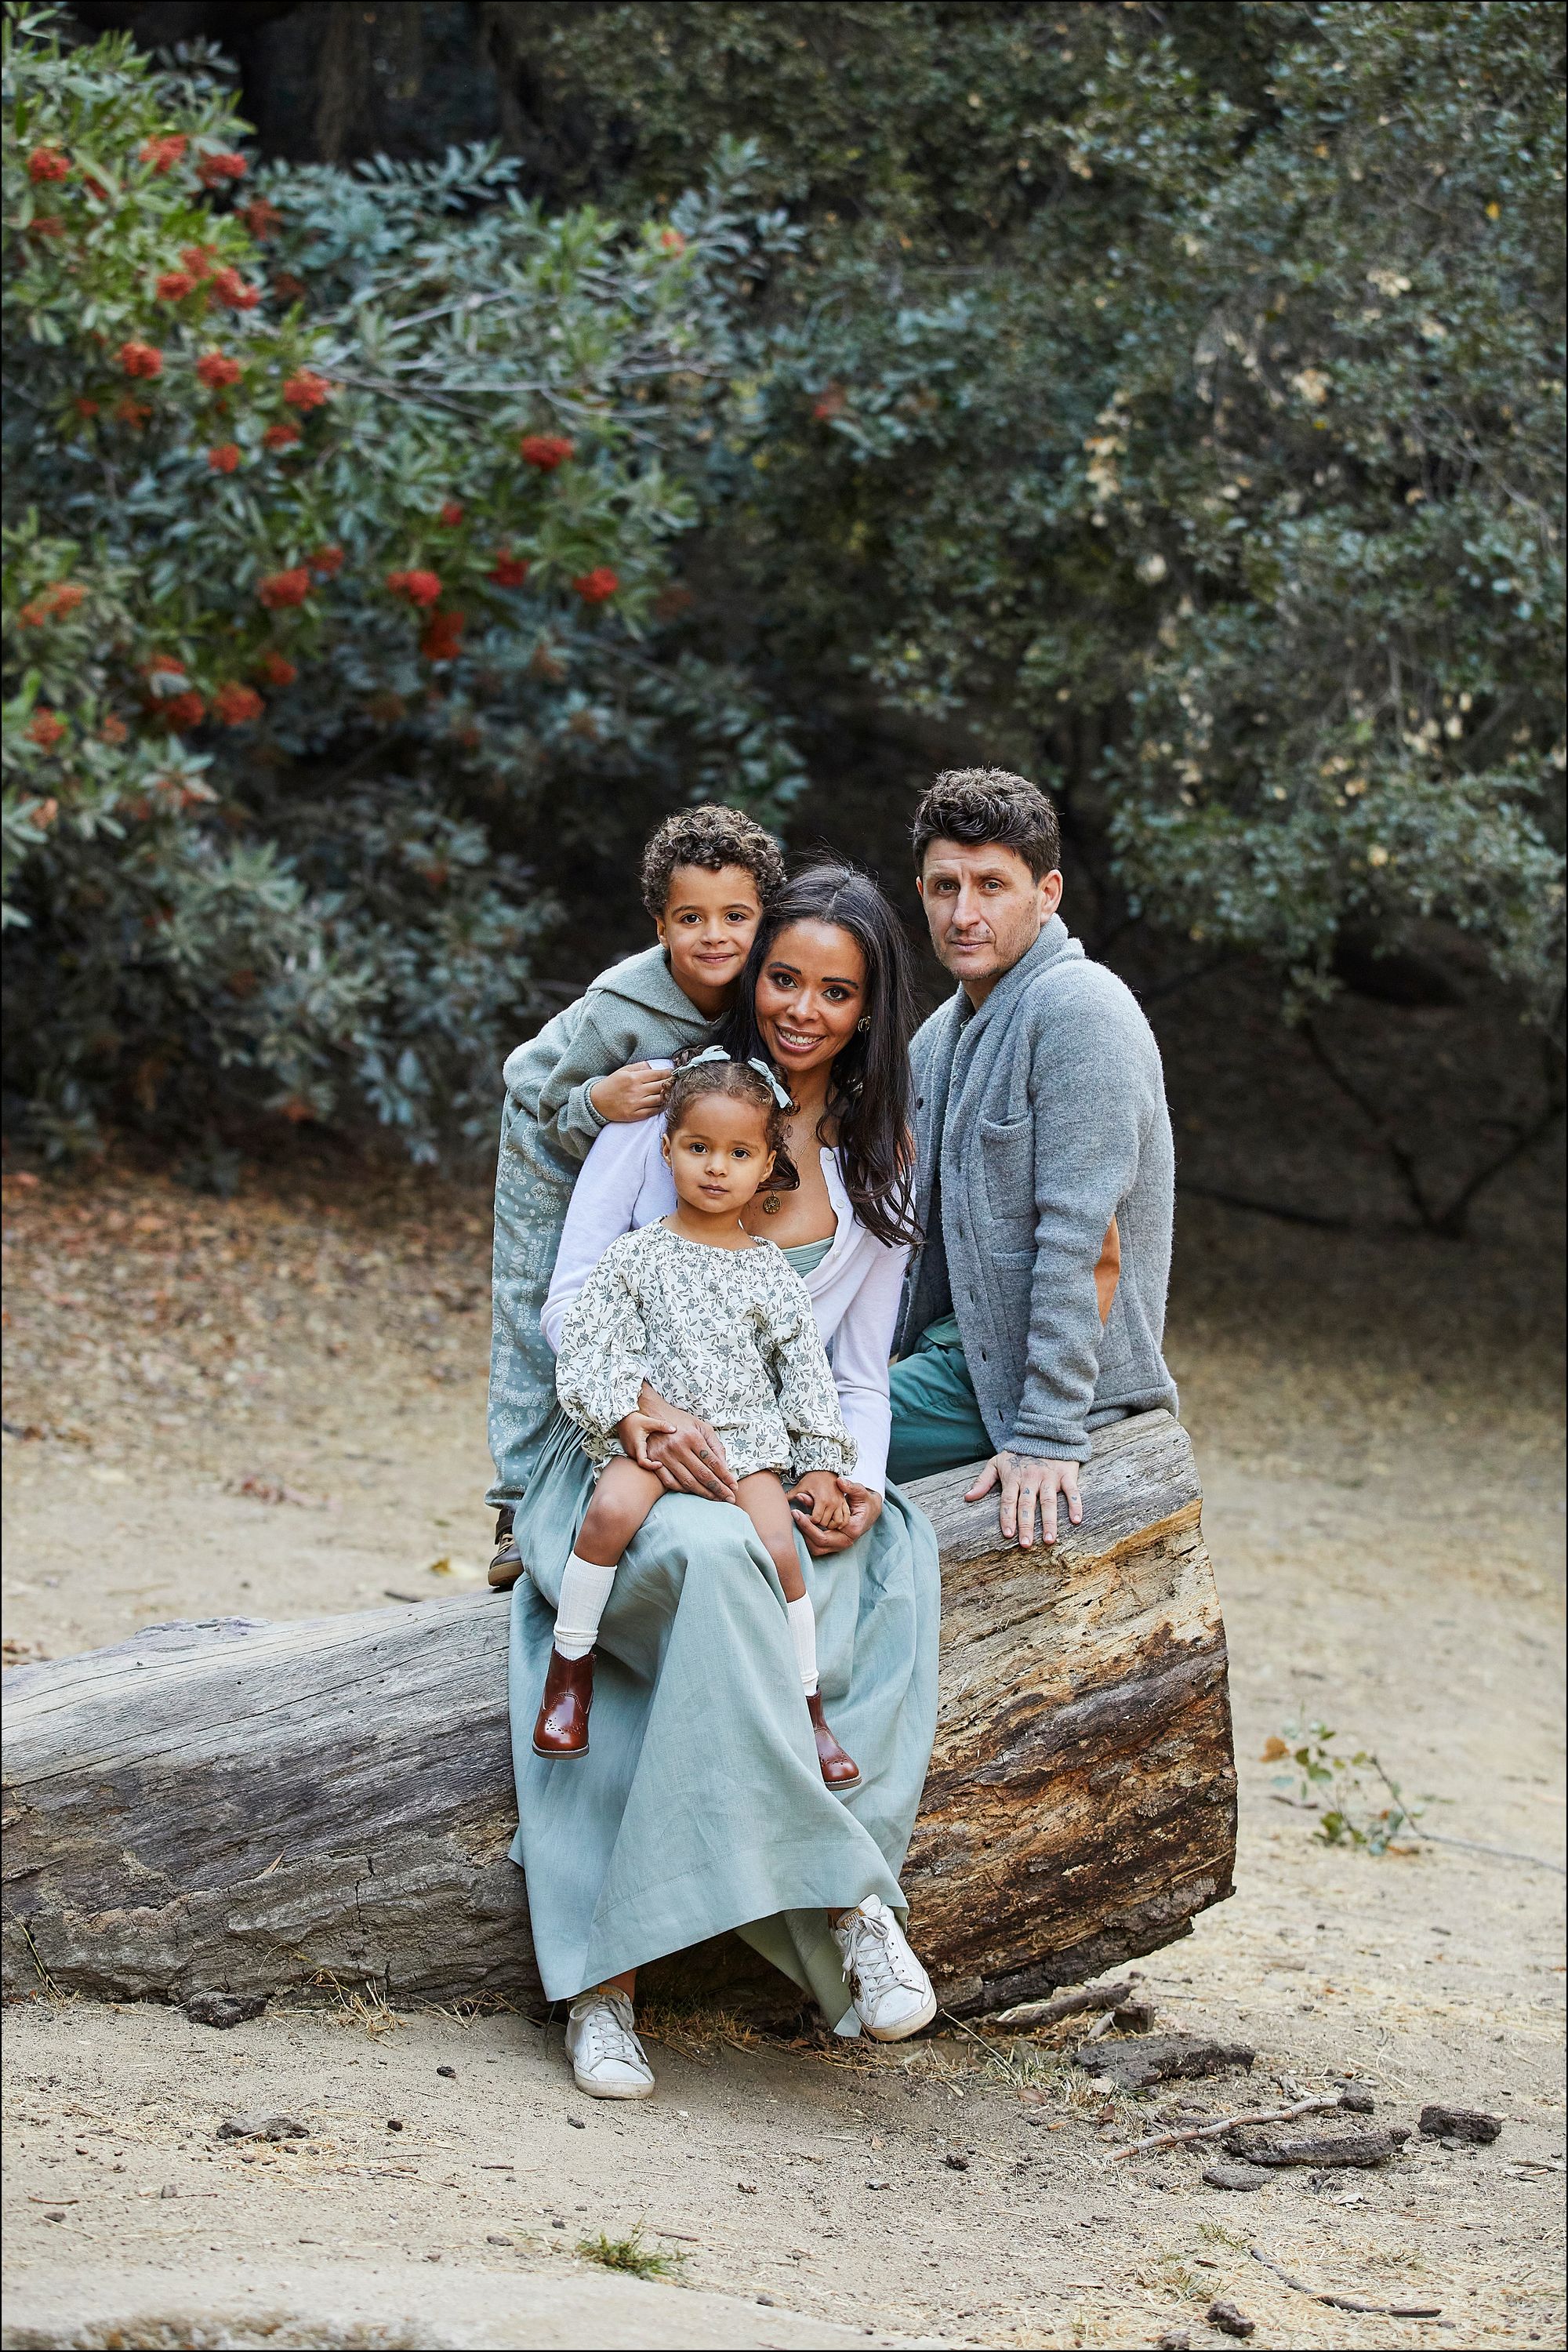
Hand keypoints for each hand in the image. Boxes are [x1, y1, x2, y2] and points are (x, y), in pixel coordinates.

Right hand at [589, 1061, 670, 1123]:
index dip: (668, 1074)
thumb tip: (653, 1067)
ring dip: (668, 1096)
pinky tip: (664, 1103)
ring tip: (672, 1092)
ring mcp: (635, 1104)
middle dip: (671, 1084)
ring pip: (659, 1100)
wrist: (596, 1102)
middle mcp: (636, 1091)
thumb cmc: (611, 1085)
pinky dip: (660, 1107)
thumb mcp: (623, 1071)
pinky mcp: (634, 1115)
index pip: (657, 1075)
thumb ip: (639, 1067)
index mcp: (633, 1078)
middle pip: (661, 1087)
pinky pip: (652, 1111)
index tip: (674, 1073)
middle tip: (677, 1082)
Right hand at [616, 1410, 676, 1466]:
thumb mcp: (649, 1422)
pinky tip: (653, 1454)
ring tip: (660, 1458)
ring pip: (640, 1462)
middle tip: (664, 1462)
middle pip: (643, 1465)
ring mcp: (630, 1452)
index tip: (660, 1464)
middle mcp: (632, 1451)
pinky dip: (646, 1458)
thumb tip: (674, 1429)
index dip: (652, 1466)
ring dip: (649, 1462)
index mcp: (637, 1445)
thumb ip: (661, 1425)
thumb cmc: (635, 1420)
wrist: (623, 1419)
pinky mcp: (630, 1451)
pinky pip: (638, 1458)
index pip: (643, 1462)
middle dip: (653, 1465)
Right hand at [628, 1387, 737, 1500]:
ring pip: (687, 1481)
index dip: (725, 1477)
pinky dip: (683, 1490)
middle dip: (718, 1489)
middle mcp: (678, 1447)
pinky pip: (670, 1482)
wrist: (653, 1412)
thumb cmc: (681, 1421)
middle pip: (702, 1474)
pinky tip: (694, 1492)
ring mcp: (665, 1455)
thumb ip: (715, 1446)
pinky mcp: (654, 1461)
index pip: (713, 1462)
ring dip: (703, 1493)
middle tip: (730, 1499)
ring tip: (716, 1499)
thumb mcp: (702, 1427)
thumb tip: (725, 1468)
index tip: (734, 1487)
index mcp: (693, 1437)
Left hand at [788, 1477, 882, 1555]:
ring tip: (797, 1519)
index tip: (796, 1512)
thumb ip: (850, 1486)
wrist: (871, 1510)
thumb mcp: (860, 1491)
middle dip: (804, 1530)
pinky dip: (808, 1538)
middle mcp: (846, 1541)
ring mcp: (840, 1545)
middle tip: (794, 1515)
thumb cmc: (865, 1500)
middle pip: (819, 1543)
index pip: (825, 1533)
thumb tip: (839, 1481)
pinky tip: (802, 1524)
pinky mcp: (835, 1545)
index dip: (808, 1524)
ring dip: (804, 1536)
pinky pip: (817, 1547)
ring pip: (817, 1548)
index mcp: (852, 1529)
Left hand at [792, 1471, 851, 1531]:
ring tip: (822, 1522)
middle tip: (811, 1521)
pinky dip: (840, 1522)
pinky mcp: (843, 1503)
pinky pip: (845, 1518)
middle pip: (825, 1523)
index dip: (809, 1522)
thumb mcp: (800, 1487)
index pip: (816, 1520)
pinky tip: (832, 1521)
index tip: (805, 1518)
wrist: (826, 1469)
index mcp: (822, 1499)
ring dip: (829, 1524)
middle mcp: (833, 1503)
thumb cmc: (813, 1478)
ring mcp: (839, 1503)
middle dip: (817, 1524)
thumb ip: (790, 1496)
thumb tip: (777, 1501)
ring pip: (837, 1523)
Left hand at [964, 1452, 1081, 1547]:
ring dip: (1049, 1521)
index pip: (1008, 1500)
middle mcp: (1031, 1478)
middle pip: (1027, 1504)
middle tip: (1026, 1545)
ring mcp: (1049, 1476)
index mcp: (1014, 1478)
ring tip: (1049, 1539)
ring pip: (1048, 1501)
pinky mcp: (1066, 1474)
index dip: (1007, 1517)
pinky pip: (1072, 1491)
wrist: (1044, 1433)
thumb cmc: (1018, 1453)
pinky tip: (1076, 1520)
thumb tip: (967, 1498)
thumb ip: (983, 1481)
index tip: (1008, 1534)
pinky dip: (1075, 1504)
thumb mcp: (997, 1463)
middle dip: (1026, 1525)